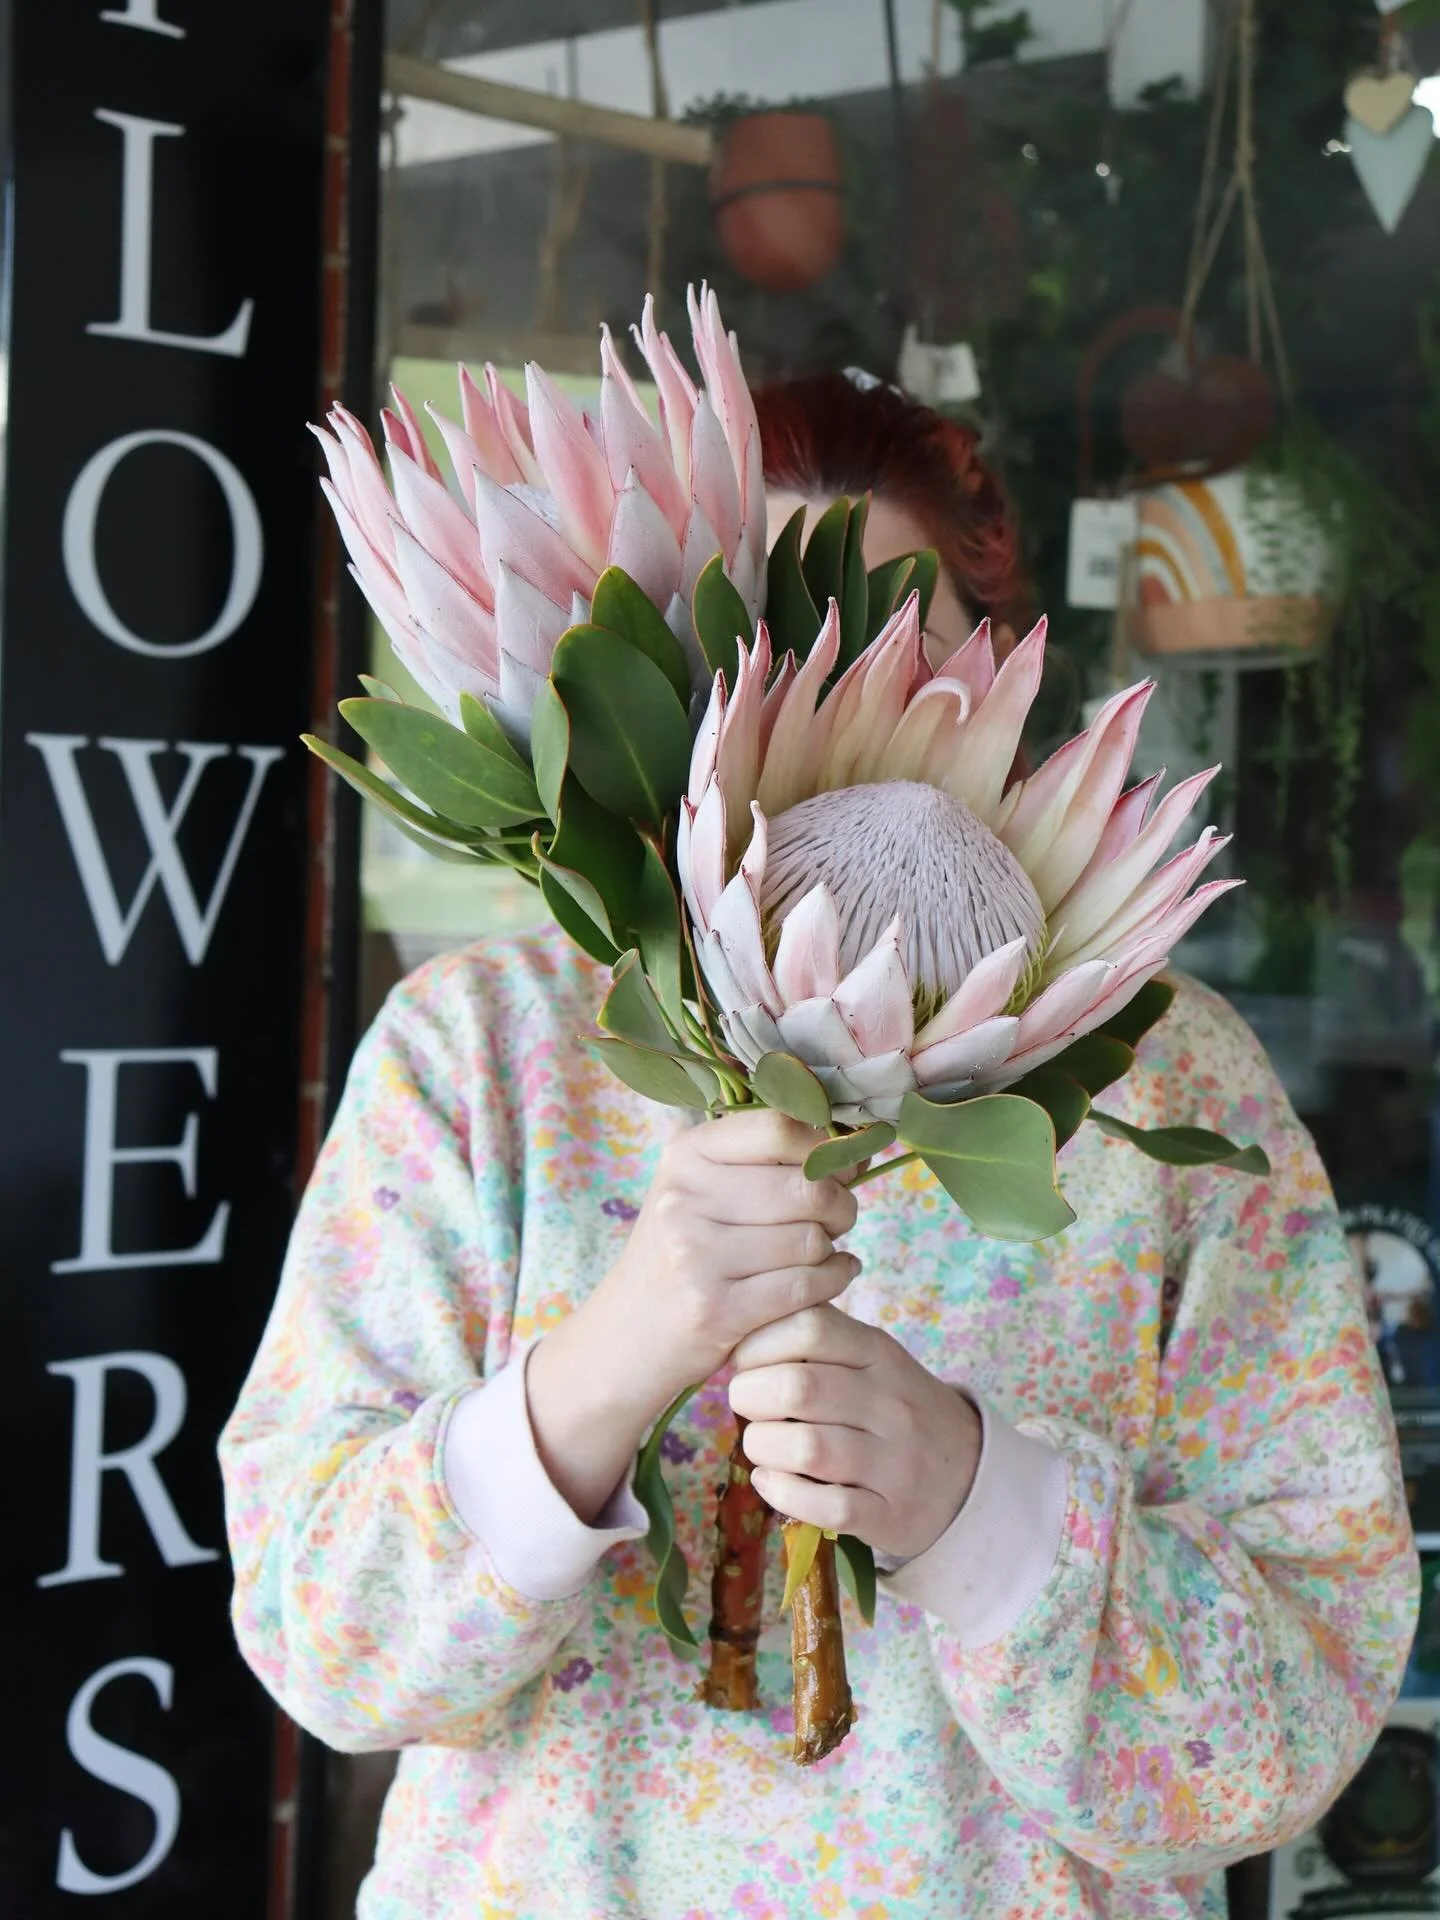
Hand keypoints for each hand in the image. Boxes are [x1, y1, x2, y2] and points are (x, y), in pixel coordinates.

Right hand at [526, 1112, 857, 1520]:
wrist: (625, 1335)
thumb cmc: (681, 1255)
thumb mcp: (699, 1191)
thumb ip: (764, 1163)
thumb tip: (853, 1147)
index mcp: (684, 1156)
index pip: (779, 1128)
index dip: (825, 1146)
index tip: (838, 1167)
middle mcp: (684, 1199)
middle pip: (806, 1187)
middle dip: (840, 1204)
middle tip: (838, 1218)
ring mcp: (696, 1256)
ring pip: (812, 1239)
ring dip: (834, 1248)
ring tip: (824, 1251)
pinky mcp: (716, 1310)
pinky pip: (806, 1285)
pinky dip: (834, 1279)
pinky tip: (832, 1275)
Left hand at [728, 1305, 981, 1560]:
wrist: (969, 1474)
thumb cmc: (897, 1408)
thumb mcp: (872, 1359)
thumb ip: (820, 1339)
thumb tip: (745, 1330)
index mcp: (880, 1354)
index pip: (810, 1327)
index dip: (760, 1342)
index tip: (746, 1361)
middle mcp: (890, 1404)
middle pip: (798, 1388)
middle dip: (750, 1396)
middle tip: (746, 1404)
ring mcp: (893, 1462)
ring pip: (806, 1450)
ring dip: (762, 1447)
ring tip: (760, 1444)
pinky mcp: (889, 1514)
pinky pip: (824, 1506)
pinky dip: (783, 1493)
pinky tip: (772, 1481)